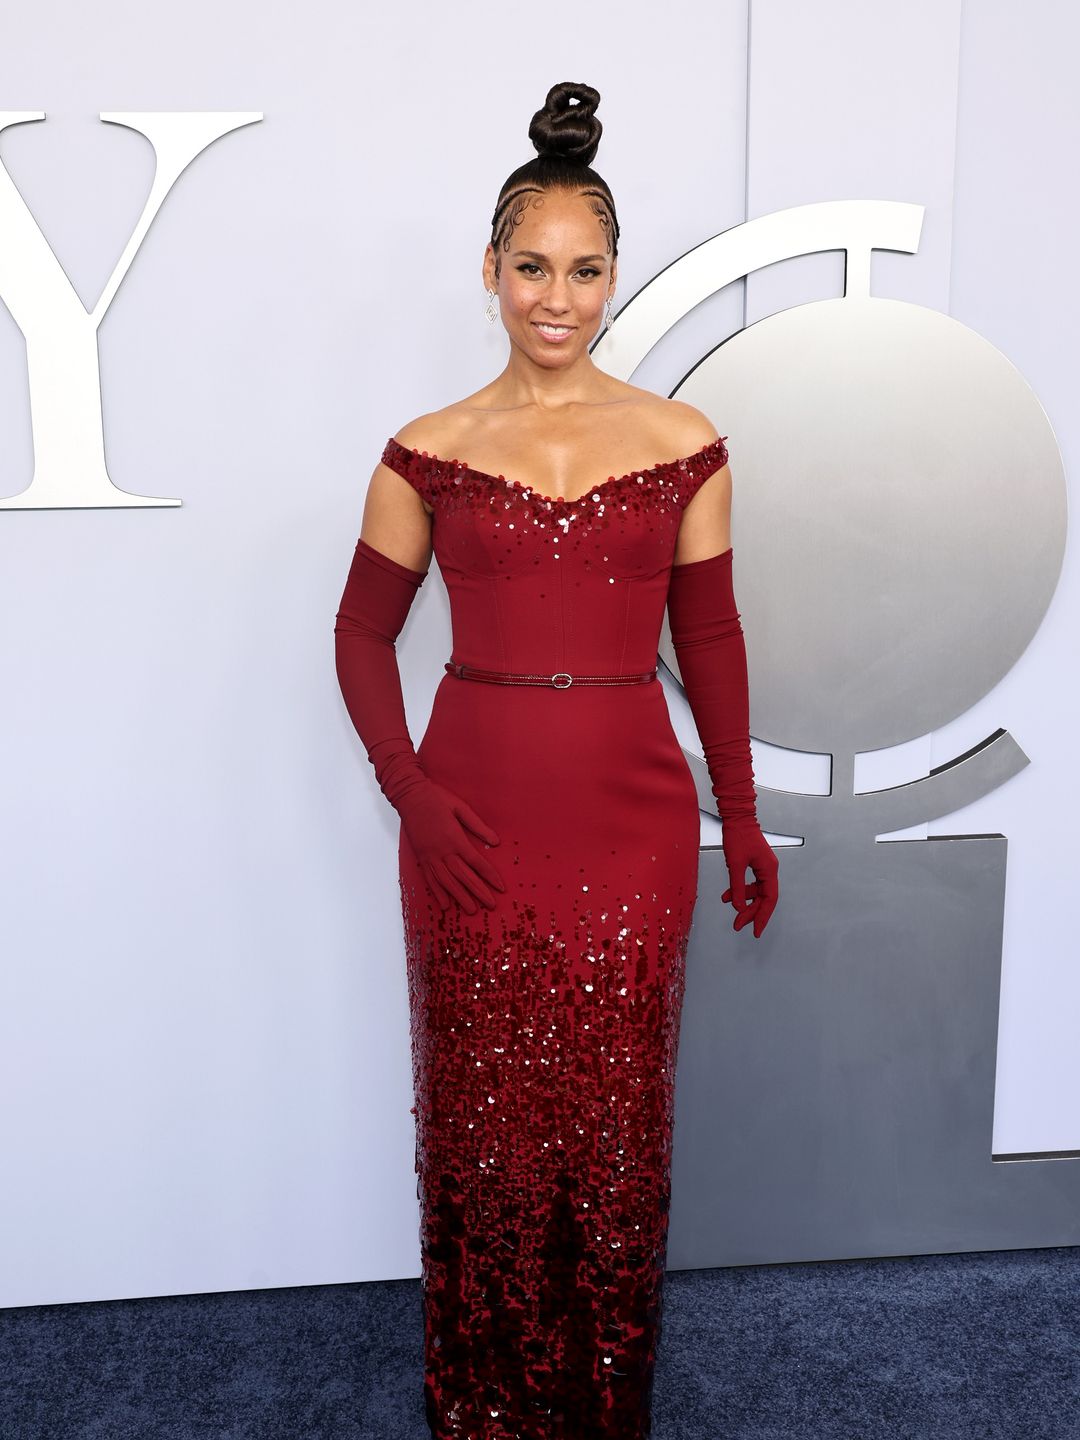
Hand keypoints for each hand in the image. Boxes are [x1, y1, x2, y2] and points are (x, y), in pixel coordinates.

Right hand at [397, 778, 505, 914]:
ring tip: (471, 910)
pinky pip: (430, 879)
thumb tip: (495, 842)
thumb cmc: (436, 798)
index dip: (489, 876)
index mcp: (455, 838)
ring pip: (447, 882)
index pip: (476, 863)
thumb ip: (477, 826)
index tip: (500, 887)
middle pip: (464, 876)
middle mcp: (443, 851)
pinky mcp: (421, 857)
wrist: (410, 796)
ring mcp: (430, 856)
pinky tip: (445, 904)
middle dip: (479, 892)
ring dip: (460, 897)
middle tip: (491, 905)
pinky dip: (438, 893)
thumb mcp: (460, 807)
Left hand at [720, 817, 778, 937]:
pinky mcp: (755, 864)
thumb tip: (736, 906)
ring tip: (732, 911)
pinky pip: (750, 883)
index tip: (756, 931)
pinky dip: (739, 890)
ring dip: (743, 902)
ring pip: (756, 892)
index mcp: (769, 870)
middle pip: (763, 898)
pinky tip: (727, 895)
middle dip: (750, 913)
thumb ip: (736, 887)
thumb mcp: (735, 864)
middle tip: (738, 925)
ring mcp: (762, 867)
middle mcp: (769, 870)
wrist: (736, 817)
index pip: (769, 900)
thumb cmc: (738, 835)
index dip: (763, 917)